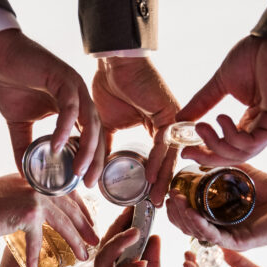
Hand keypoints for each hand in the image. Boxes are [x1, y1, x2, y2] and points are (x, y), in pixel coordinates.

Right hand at [0, 29, 104, 185]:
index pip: (90, 137)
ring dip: (86, 148)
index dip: (92, 161)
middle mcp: (79, 97)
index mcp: (74, 107)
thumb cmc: (10, 82)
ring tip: (78, 170)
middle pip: (97, 132)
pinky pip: (69, 107)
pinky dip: (65, 128)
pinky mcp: (62, 77)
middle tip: (89, 183)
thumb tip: (24, 173)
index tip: (86, 184)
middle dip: (95, 160)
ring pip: (89, 121)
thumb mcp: (19, 123)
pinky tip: (58, 146)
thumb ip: (25, 146)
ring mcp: (73, 86)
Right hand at [0, 173, 97, 266]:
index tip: (90, 224)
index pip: (68, 193)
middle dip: (85, 227)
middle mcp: (40, 184)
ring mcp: (35, 197)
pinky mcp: (26, 214)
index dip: (82, 210)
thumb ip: (31, 194)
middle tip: (95, 241)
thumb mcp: (13, 190)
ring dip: (74, 243)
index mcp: (39, 177)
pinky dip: (37, 257)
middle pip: (70, 209)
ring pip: (62, 225)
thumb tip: (46, 206)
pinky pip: (37, 241)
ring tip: (83, 256)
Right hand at [92, 56, 179, 204]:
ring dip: (161, 176)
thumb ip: (105, 144)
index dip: (155, 177)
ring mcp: (173, 117)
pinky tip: (150, 175)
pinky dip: (156, 159)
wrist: (114, 62)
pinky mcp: (170, 112)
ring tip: (154, 196)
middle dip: (161, 183)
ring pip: (169, 153)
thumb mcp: (104, 124)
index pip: (159, 157)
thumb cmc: (110, 86)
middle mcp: (169, 124)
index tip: (148, 197)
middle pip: (168, 159)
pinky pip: (164, 141)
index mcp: (158, 127)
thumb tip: (94, 165)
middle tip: (156, 204)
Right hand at [94, 207, 165, 266]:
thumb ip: (152, 259)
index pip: (114, 240)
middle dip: (119, 227)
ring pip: (104, 260)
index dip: (123, 223)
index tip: (137, 206)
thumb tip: (154, 235)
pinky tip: (142, 263)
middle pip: (105, 245)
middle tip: (135, 211)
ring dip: (120, 244)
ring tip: (136, 231)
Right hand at [166, 164, 266, 249]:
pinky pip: (216, 237)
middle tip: (170, 197)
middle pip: (189, 227)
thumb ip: (221, 166)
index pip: (190, 218)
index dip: (177, 208)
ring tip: (176, 201)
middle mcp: (223, 230)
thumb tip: (199, 155)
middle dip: (176, 213)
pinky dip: (201, 226)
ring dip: (184, 218)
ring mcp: (231, 238)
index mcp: (220, 218)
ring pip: (198, 233)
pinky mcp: (241, 242)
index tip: (170, 191)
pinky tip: (192, 213)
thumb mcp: (241, 174)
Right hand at [178, 36, 266, 163]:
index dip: (206, 152)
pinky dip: (233, 135)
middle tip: (187, 151)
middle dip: (208, 156)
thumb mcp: (221, 83)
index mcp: (250, 121)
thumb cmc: (254, 56)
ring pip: (242, 153)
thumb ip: (202, 103)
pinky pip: (252, 142)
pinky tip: (221, 118)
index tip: (184, 151)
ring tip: (202, 126)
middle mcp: (262, 129)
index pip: (228, 148)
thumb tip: (181, 119)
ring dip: (217, 144)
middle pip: (234, 156)